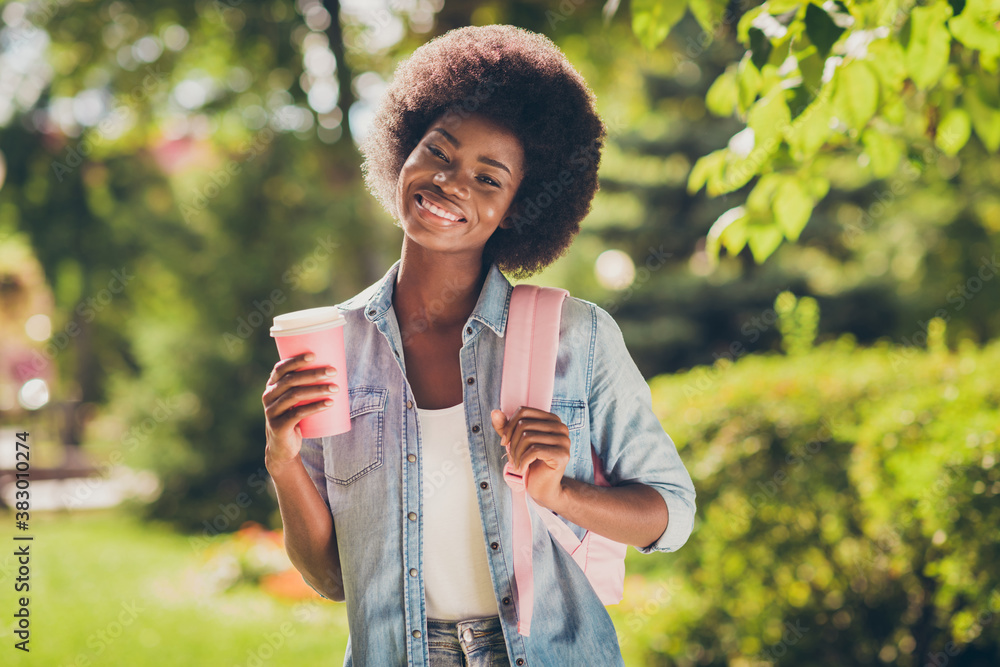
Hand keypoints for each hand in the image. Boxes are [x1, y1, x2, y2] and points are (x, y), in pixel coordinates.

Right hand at [262, 352, 339, 472]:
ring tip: (336, 388)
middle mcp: (268, 396)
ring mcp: (272, 411)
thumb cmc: (295, 417)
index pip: (281, 368)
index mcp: (272, 386)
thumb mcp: (296, 400)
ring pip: (295, 396)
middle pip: (291, 381)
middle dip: (313, 374)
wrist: (283, 447)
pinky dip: (315, 407)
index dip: (296, 360)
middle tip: (333, 371)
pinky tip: (329, 403)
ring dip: (317, 390)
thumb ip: (306, 386)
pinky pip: (298, 414)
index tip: (314, 355)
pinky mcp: (278, 426)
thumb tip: (335, 369)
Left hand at [490, 407, 569, 509]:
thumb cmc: (530, 462)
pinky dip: (522, 461)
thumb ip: (505, 426)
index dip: (509, 426)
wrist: (543, 487)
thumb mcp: (515, 441)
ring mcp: (563, 441)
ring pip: (527, 437)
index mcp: (551, 419)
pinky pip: (534, 451)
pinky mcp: (562, 455)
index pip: (523, 411)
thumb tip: (494, 412)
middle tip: (511, 457)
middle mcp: (561, 427)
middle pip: (524, 424)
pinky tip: (522, 468)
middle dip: (512, 443)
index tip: (504, 442)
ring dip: (516, 454)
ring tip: (516, 463)